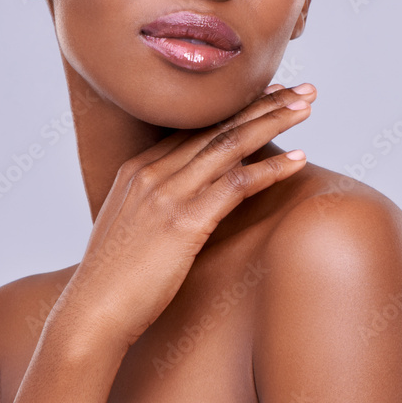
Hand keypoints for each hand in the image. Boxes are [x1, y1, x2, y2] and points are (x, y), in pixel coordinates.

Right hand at [56, 83, 316, 350]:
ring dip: (274, 122)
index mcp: (137, 169)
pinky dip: (271, 169)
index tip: (270, 95)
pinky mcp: (183, 221)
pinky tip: (300, 160)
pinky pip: (237, 184)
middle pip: (218, 126)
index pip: (196, 127)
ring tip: (309, 107)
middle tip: (303, 89)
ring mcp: (166, 194)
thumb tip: (182, 209)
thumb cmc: (114, 281)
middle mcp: (151, 172)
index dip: (238, 108)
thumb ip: (155, 207)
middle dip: (265, 104)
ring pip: (231, 144)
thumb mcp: (131, 229)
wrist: (92, 313)